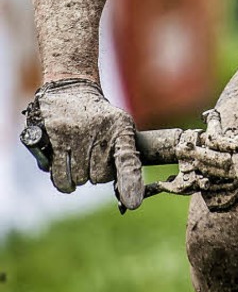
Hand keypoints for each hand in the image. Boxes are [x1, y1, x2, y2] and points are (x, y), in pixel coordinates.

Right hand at [34, 78, 143, 208]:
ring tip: (80, 154)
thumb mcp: (121, 129)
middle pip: (99, 178)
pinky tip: (64, 160)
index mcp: (120, 128)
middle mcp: (97, 130)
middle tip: (93, 150)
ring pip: (77, 180)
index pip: (127, 159)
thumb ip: (126, 162)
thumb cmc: (102, 119)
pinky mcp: (51, 138)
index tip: (133, 203)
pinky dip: (61, 177)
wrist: (72, 89)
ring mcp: (72, 133)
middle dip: (96, 171)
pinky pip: (57, 175)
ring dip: (77, 175)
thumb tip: (130, 202)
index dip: (129, 181)